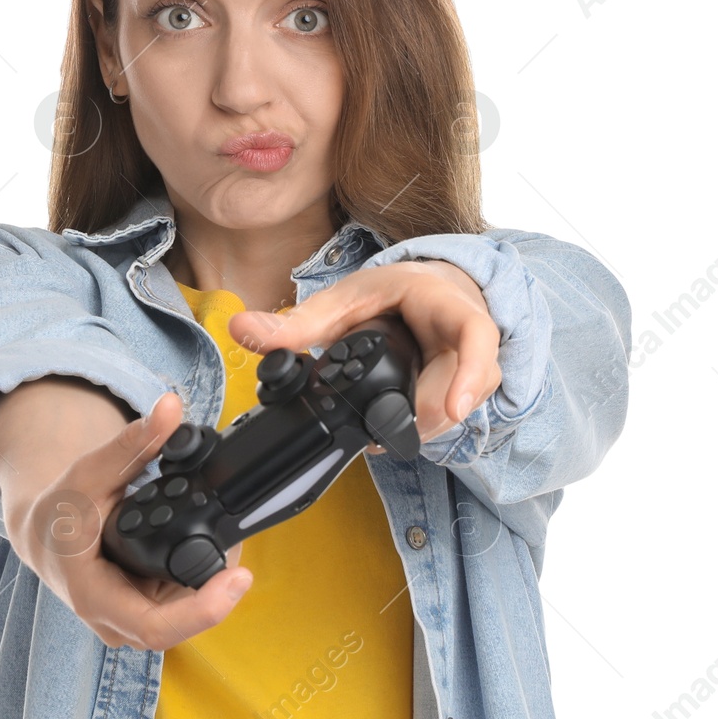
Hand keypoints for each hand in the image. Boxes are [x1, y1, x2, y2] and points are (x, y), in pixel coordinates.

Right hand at [10, 390, 252, 649]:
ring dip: (213, 584)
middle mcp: (115, 619)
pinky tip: (212, 551)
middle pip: (183, 622)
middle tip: (240, 547)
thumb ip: (132, 443)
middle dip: (218, 588)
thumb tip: (170, 408)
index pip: (157, 627)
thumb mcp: (89, 472)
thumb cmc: (61, 509)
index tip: (239, 579)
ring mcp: (132, 619)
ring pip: (187, 615)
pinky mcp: (145, 610)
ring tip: (226, 540)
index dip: (204, 610)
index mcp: (94, 596)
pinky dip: (203, 582)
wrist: (45, 533)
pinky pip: (183, 605)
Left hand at [229, 260, 500, 444]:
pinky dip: (424, 425)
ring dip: (421, 423)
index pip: (476, 336)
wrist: (432, 290)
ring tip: (382, 425)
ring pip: (460, 408)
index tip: (453, 409)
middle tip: (380, 428)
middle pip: (463, 387)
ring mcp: (476, 362)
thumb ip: (297, 323)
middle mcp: (470, 333)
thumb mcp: (346, 299)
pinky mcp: (472, 384)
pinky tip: (396, 426)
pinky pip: (455, 414)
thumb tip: (241, 330)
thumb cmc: (394, 293)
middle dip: (422, 414)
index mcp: (444, 301)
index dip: (469, 375)